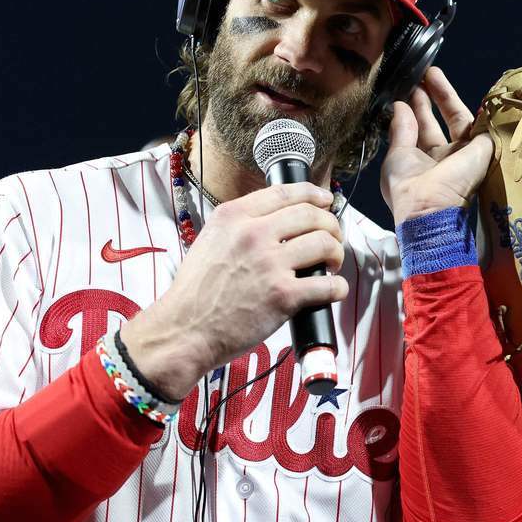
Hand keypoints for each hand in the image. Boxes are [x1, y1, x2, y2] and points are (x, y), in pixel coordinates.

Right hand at [120, 182, 347, 400]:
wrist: (185, 330)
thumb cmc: (196, 292)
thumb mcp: (210, 240)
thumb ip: (240, 225)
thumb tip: (276, 219)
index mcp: (234, 217)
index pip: (285, 192)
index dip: (314, 194)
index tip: (326, 201)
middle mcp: (253, 234)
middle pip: (311, 215)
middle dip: (331, 225)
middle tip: (333, 239)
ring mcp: (269, 264)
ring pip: (323, 243)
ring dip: (336, 253)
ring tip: (331, 264)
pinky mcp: (282, 295)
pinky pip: (326, 285)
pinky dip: (337, 287)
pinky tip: (333, 290)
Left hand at [381, 66, 493, 223]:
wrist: (429, 207)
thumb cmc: (406, 187)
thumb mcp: (396, 156)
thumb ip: (401, 130)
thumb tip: (400, 105)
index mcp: (424, 162)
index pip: (422, 130)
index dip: (416, 109)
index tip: (408, 90)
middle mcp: (446, 157)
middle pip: (440, 121)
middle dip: (430, 98)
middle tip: (421, 76)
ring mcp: (465, 152)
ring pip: (458, 118)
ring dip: (445, 95)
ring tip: (432, 73)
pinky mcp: (482, 149)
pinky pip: (480, 123)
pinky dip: (471, 106)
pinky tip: (463, 89)